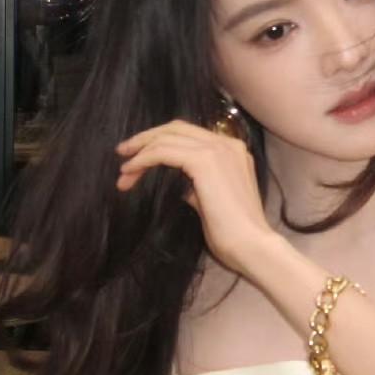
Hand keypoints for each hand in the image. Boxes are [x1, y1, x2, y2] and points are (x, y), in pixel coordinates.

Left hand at [114, 118, 274, 274]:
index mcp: (232, 151)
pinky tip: (130, 172)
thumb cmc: (233, 233)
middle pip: (176, 128)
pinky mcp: (205, 161)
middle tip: (123, 154)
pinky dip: (144, 159)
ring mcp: (217, 149)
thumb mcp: (211, 202)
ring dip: (140, 151)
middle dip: (146, 139)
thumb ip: (197, 186)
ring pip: (167, 137)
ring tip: (123, 171)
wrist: (251, 246)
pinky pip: (164, 151)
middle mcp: (227, 144)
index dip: (160, 141)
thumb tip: (181, 186)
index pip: (189, 135)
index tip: (138, 157)